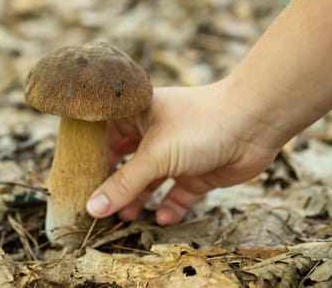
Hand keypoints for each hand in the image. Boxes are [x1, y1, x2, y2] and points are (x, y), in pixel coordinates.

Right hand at [86, 82, 281, 224]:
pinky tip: (163, 217)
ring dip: (139, 199)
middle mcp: (154, 133)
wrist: (254, 123)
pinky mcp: (196, 172)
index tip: (77, 180)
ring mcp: (176, 153)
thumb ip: (123, 184)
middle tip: (99, 207)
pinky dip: (170, 206)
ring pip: (150, 181)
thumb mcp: (155, 154)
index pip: (104, 137)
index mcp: (137, 114)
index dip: (91, 158)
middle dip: (115, 185)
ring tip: (127, 217)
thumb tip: (92, 208)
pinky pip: (177, 193)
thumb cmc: (199, 124)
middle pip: (126, 163)